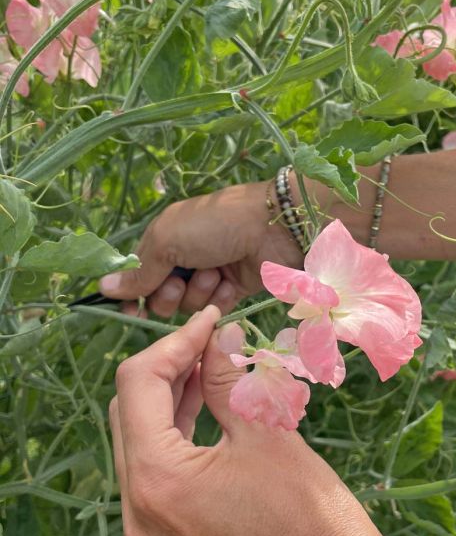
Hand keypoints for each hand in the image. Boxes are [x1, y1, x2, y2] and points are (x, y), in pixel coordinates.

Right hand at [99, 182, 303, 316]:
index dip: (134, 294)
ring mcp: (210, 273)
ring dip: (200, 291)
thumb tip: (102, 288)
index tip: (131, 310)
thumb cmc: (214, 225)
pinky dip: (221, 298)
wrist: (273, 226)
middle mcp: (185, 257)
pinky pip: (215, 308)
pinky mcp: (234, 288)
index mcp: (165, 239)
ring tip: (216, 273)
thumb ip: (140, 270)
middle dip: (171, 293)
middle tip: (184, 278)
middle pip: (162, 295)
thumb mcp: (169, 241)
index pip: (139, 274)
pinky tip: (231, 282)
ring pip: (189, 304)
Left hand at [110, 305, 411, 535]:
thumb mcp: (266, 433)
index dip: (175, 342)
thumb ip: (228, 379)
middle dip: (169, 365)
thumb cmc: (308, 512)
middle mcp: (137, 508)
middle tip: (210, 338)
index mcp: (156, 479)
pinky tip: (205, 402)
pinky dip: (175, 429)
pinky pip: (155, 468)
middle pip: (129, 411)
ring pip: (139, 439)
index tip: (211, 320)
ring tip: (210, 361)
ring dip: (170, 395)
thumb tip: (220, 336)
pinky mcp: (166, 534)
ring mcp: (148, 527)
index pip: (138, 386)